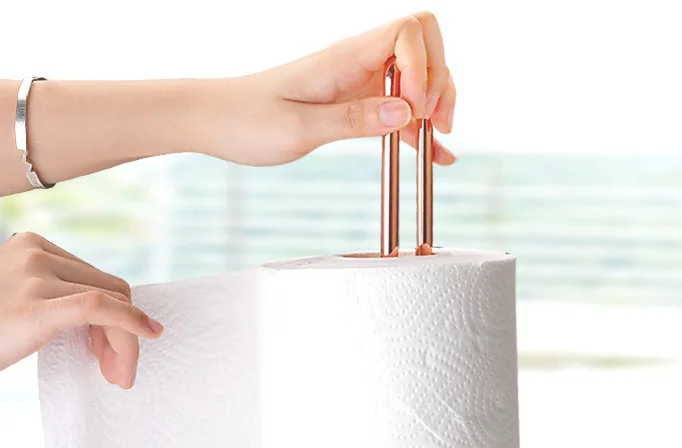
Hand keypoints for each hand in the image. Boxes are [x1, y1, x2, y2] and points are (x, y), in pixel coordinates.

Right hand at [0, 232, 162, 387]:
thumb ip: (62, 295)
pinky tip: (149, 336)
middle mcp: (35, 253)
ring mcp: (35, 275)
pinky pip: (102, 308)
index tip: (112, 351)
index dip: (119, 315)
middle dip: (123, 330)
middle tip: (118, 370)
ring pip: (113, 302)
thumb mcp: (26, 301)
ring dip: (124, 341)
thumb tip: (119, 313)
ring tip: (116, 374)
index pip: (98, 278)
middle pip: (112, 289)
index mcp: (33, 246)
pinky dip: (131, 323)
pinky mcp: (38, 305)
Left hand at [195, 12, 456, 167]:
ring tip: (439, 143)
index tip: (414, 111)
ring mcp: (360, 81)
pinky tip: (434, 156)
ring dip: (436, 104)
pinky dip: (420, 130)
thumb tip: (405, 111)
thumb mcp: (298, 128)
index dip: (424, 67)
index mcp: (344, 57)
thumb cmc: (247, 121)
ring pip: (418, 76)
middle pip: (425, 45)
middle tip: (435, 125)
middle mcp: (357, 61)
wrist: (216, 121)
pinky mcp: (356, 103)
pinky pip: (398, 109)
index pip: (409, 31)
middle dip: (440, 81)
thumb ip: (352, 120)